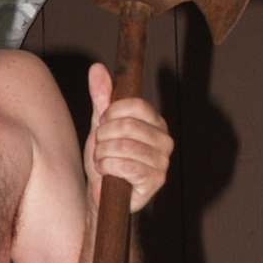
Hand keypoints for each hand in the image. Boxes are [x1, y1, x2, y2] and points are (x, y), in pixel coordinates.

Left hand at [85, 64, 171, 212]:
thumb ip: (101, 97)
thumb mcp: (100, 125)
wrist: (102, 195)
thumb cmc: (105, 158)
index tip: (101, 122)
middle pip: (128, 126)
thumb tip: (97, 67)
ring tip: (101, 160)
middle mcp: (164, 140)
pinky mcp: (155, 181)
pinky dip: (107, 168)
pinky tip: (105, 172)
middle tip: (99, 147)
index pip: (136, 105)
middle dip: (103, 137)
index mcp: (155, 122)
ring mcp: (162, 161)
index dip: (112, 113)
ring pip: (124, 146)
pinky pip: (126, 166)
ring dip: (103, 154)